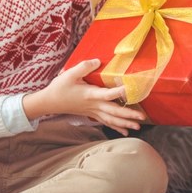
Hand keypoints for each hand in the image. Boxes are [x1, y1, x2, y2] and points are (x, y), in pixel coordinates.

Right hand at [22, 59, 146, 134]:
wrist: (49, 102)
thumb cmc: (59, 88)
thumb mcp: (69, 74)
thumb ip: (84, 67)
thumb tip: (98, 61)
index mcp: (90, 94)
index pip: (107, 94)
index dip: (118, 93)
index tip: (129, 90)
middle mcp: (94, 105)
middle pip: (114, 111)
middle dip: (128, 115)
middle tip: (142, 117)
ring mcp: (93, 111)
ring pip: (111, 119)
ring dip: (125, 123)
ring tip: (138, 126)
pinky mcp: (91, 114)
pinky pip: (106, 122)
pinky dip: (116, 127)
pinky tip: (125, 131)